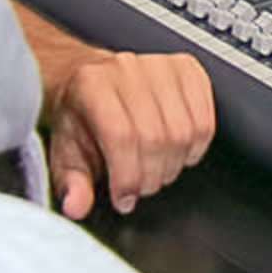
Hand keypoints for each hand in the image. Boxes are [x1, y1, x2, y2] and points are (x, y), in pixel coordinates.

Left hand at [48, 50, 218, 218]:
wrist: (94, 81)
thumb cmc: (81, 117)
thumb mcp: (67, 153)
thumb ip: (71, 182)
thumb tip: (77, 206)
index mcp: (91, 85)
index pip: (121, 136)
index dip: (128, 176)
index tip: (123, 198)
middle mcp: (126, 69)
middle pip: (156, 136)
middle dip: (150, 176)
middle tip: (140, 187)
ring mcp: (160, 66)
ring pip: (184, 132)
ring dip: (174, 165)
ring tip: (157, 170)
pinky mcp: (187, 70)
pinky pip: (204, 121)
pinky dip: (195, 148)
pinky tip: (177, 153)